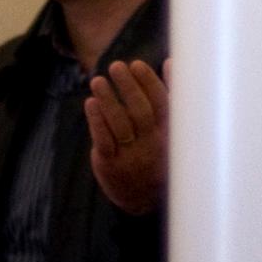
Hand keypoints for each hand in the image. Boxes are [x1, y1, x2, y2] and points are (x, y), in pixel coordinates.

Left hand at [85, 58, 168, 214]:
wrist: (143, 199)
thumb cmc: (156, 152)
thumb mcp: (169, 128)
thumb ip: (170, 95)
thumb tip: (171, 62)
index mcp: (168, 133)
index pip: (161, 104)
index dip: (149, 83)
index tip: (136, 64)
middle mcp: (151, 144)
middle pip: (140, 112)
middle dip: (128, 87)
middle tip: (116, 66)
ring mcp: (131, 156)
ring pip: (119, 125)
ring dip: (108, 100)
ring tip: (98, 80)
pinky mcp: (110, 164)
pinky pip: (104, 141)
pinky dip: (97, 121)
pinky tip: (91, 103)